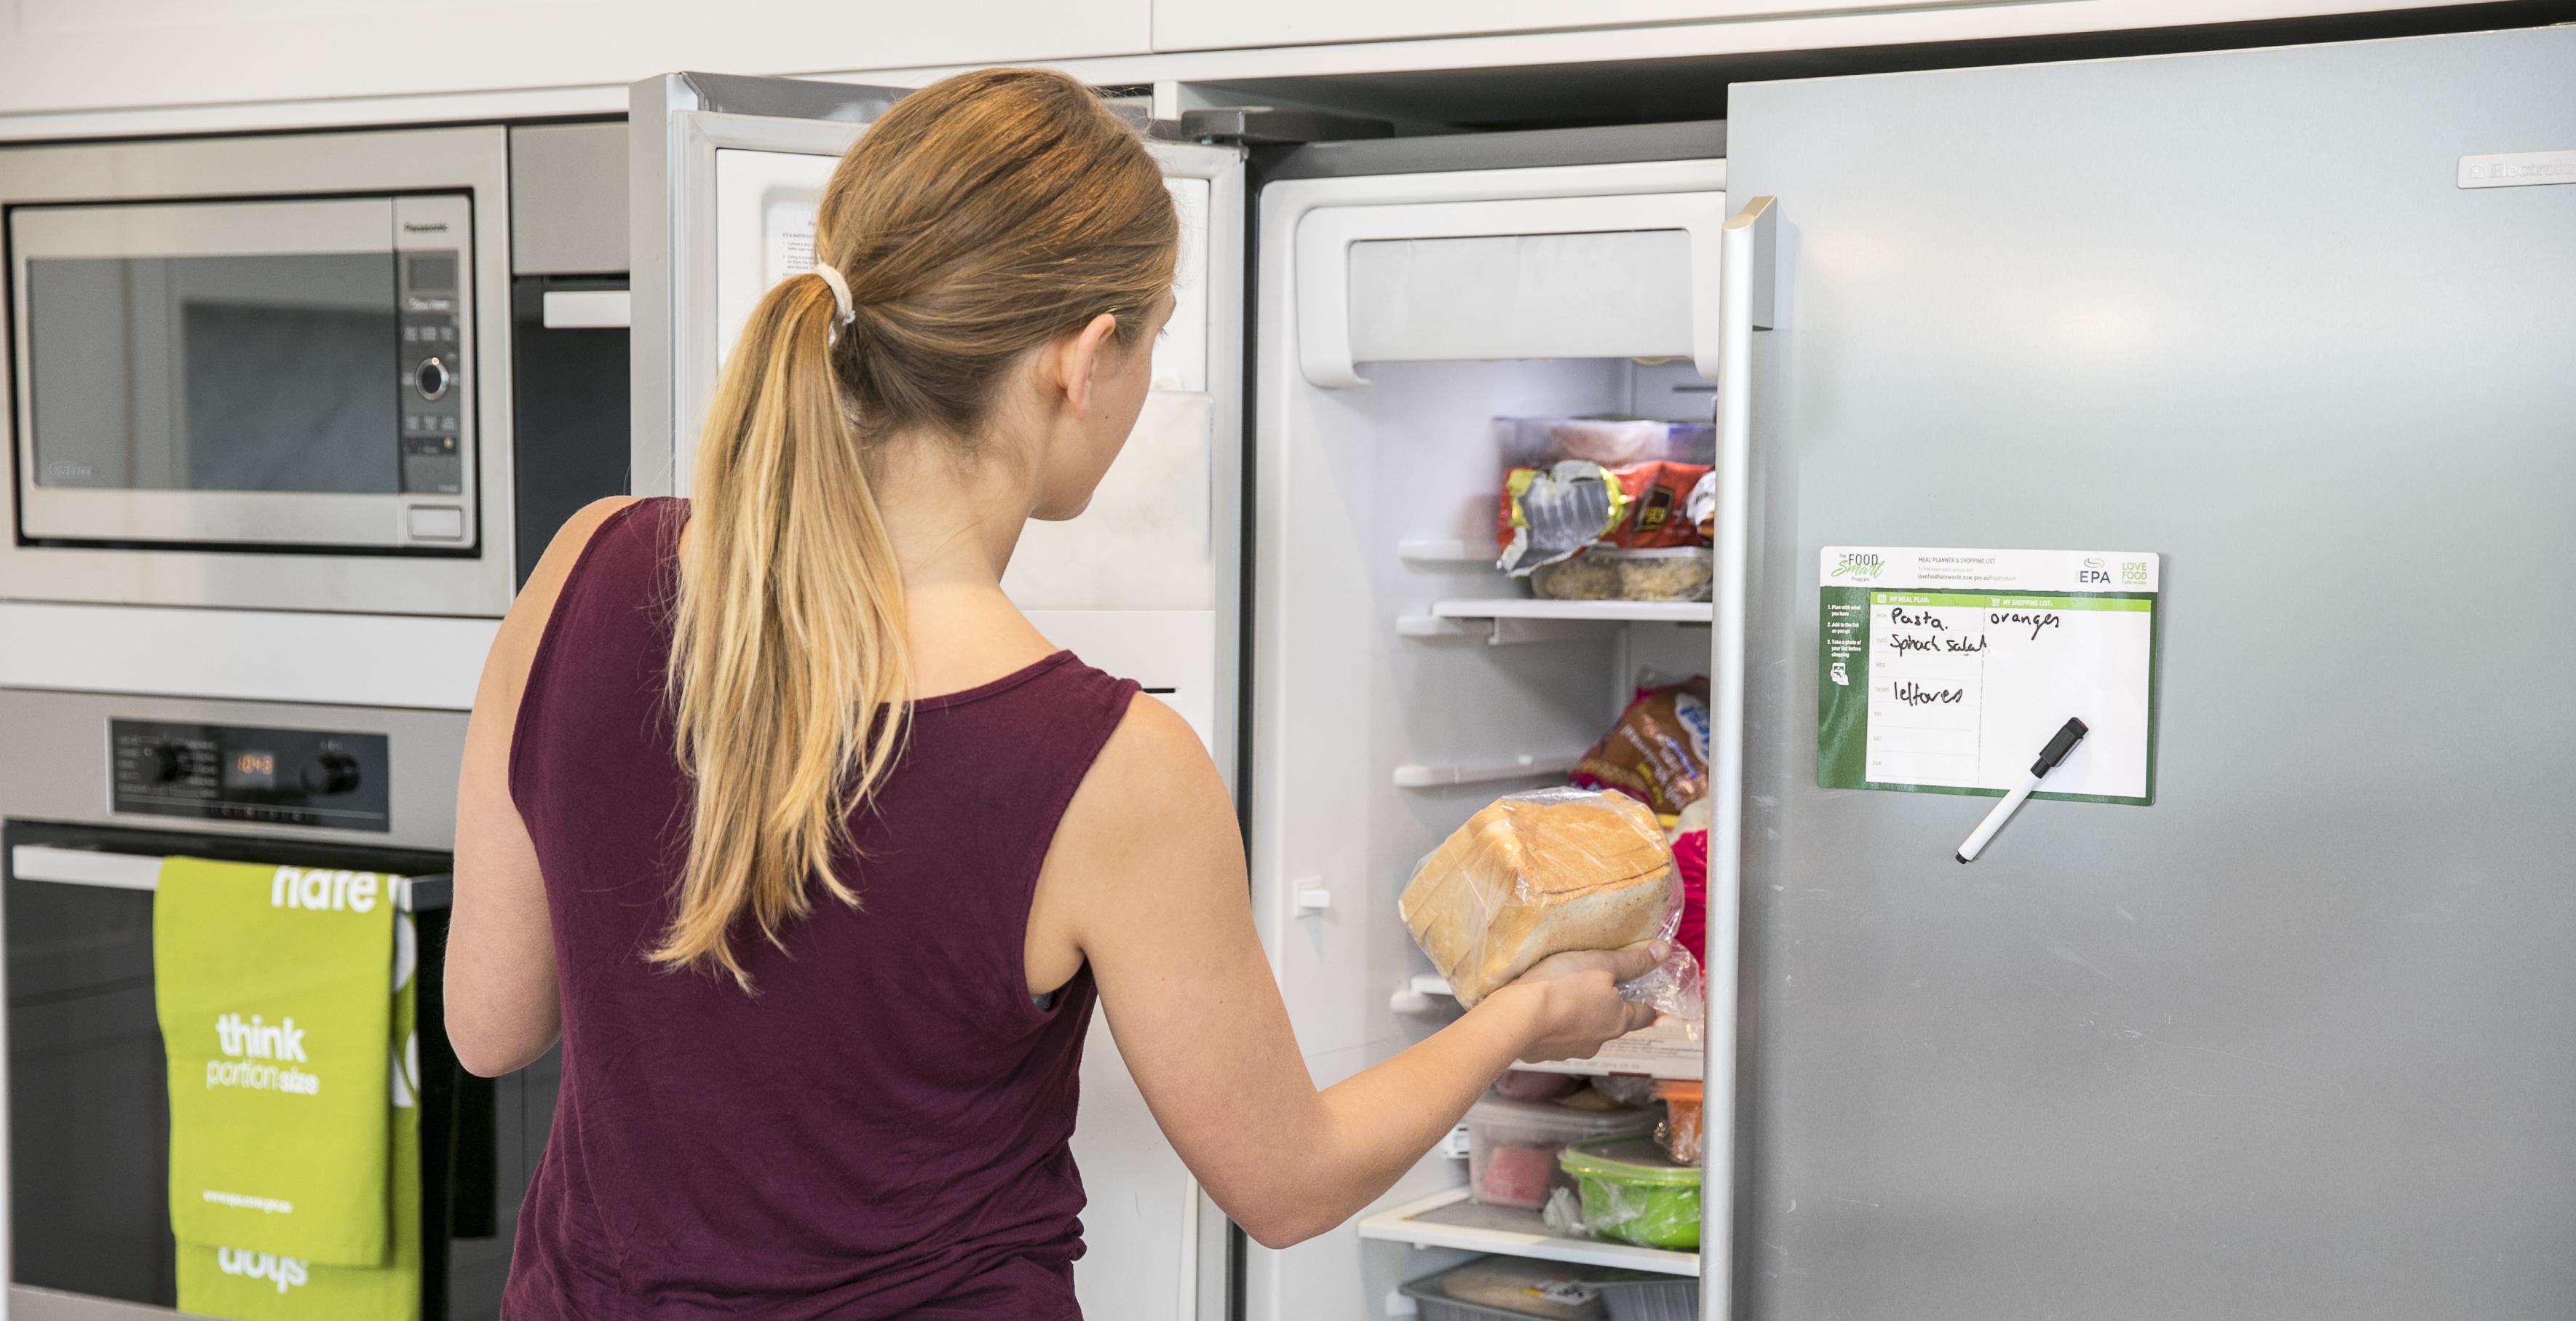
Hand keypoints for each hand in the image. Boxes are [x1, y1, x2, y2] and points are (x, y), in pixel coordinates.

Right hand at [1491, 941, 1666, 1062]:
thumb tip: (1664, 952)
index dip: (1648, 1004)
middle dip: (1609, 1007)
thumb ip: (1632, 961)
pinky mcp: (1547, 1054)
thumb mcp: (1600, 963)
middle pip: (1613, 1022)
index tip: (1648, 997)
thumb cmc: (1563, 985)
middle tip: (1597, 986)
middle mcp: (1600, 1041)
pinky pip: (1558, 1038)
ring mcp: (1572, 1051)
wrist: (1517, 1017)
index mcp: (1619, 1020)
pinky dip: (1556, 1026)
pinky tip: (1543, 1010)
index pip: (1645, 1015)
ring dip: (1580, 1017)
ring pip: (1585, 1031)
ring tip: (1564, 995)